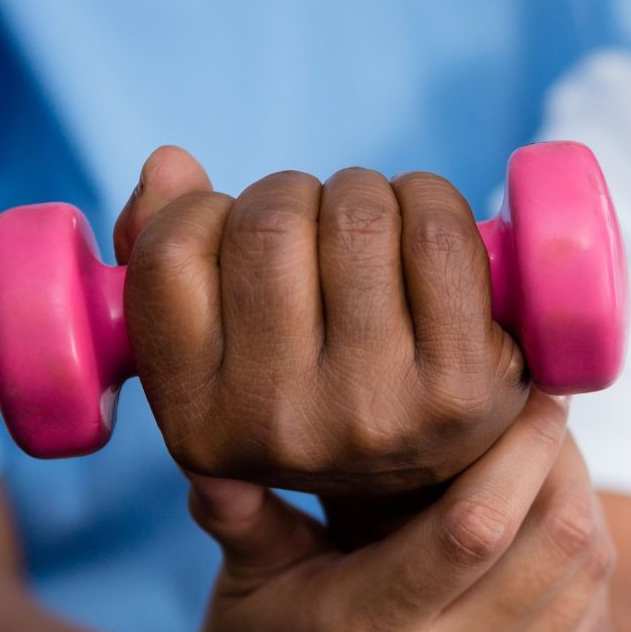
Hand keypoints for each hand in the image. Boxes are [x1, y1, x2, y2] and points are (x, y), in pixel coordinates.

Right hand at [113, 147, 527, 498]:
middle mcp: (280, 430)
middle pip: (268, 223)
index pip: (170, 256)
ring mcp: (374, 412)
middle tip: (316, 229)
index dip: (206, 213)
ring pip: (357, 215)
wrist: (435, 467)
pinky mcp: (462, 388)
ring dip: (364, 195)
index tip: (236, 235)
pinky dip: (430, 202)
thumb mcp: (223, 347)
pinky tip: (423, 233)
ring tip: (371, 233)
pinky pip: (437, 234)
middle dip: (296, 196)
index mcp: (198, 426)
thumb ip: (168, 253)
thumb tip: (170, 164)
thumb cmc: (317, 380)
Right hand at [155, 390, 615, 631]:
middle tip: (552, 419)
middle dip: (566, 468)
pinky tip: (552, 530)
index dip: (522, 452)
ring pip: (583, 585)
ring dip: (583, 511)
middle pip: (551, 550)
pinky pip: (585, 629)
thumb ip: (240, 502)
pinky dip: (581, 570)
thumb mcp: (244, 569)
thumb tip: (216, 425)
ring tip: (555, 465)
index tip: (538, 392)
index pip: (474, 529)